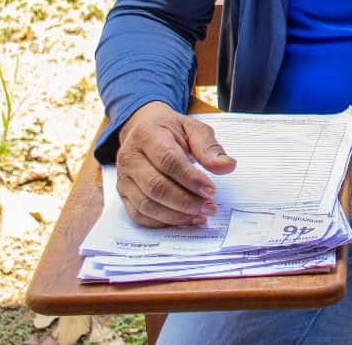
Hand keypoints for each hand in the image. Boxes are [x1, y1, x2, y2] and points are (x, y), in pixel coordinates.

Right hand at [115, 100, 236, 227]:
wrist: (143, 128)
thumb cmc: (170, 130)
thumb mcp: (193, 128)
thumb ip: (210, 147)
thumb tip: (227, 166)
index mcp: (147, 135)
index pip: (168, 160)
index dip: (190, 179)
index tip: (211, 190)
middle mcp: (130, 157)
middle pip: (156, 187)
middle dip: (185, 201)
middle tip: (209, 207)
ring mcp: (124, 178)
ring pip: (147, 204)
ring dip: (176, 215)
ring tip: (200, 215)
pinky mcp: (123, 194)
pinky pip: (139, 216)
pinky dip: (163, 223)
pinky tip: (184, 220)